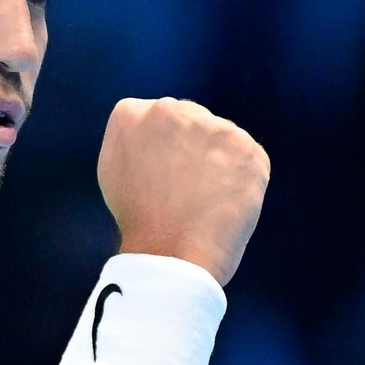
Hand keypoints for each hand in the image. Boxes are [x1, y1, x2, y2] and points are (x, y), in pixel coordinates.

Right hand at [96, 97, 270, 286]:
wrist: (170, 255)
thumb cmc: (139, 222)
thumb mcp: (114, 169)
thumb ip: (133, 139)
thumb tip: (155, 132)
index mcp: (130, 113)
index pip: (159, 118)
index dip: (166, 150)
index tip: (165, 176)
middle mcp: (169, 110)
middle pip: (192, 121)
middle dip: (193, 148)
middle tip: (187, 190)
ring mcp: (210, 126)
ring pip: (222, 138)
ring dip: (220, 162)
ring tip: (205, 200)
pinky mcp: (245, 147)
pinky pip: (250, 158)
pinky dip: (244, 179)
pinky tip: (226, 202)